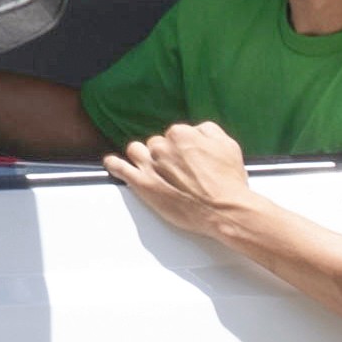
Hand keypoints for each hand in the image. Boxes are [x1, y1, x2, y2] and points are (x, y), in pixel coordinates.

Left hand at [107, 121, 254, 244]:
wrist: (224, 211)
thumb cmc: (228, 182)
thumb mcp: (228, 145)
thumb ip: (208, 131)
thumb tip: (196, 130)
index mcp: (181, 134)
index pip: (174, 134)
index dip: (182, 147)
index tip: (187, 157)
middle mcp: (162, 147)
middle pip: (156, 144)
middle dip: (164, 154)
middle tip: (176, 168)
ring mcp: (150, 165)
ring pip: (136, 151)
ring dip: (142, 156)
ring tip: (151, 167)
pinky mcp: (143, 184)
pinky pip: (120, 168)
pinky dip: (114, 164)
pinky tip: (113, 163)